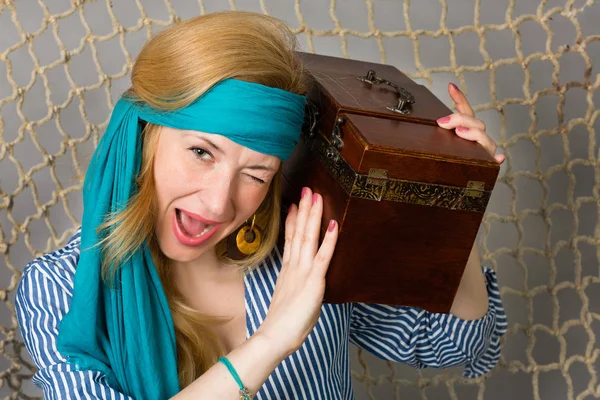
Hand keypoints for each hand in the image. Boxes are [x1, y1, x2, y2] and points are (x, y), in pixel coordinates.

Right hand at [256, 187, 338, 355]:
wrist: (275, 336)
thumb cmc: (283, 324)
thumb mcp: (288, 299)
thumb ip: (293, 286)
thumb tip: (296, 282)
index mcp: (287, 270)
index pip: (290, 239)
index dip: (292, 220)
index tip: (294, 204)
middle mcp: (294, 266)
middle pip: (298, 232)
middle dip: (304, 209)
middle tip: (307, 189)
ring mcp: (303, 271)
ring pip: (309, 237)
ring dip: (313, 215)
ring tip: (316, 196)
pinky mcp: (314, 281)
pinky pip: (323, 256)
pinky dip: (329, 239)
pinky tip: (333, 223)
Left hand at [436, 83, 504, 163]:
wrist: (458, 183)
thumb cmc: (450, 161)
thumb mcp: (444, 142)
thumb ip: (444, 127)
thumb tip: (448, 95)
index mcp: (469, 131)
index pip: (467, 112)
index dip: (460, 98)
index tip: (450, 86)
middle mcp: (480, 139)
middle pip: (477, 124)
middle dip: (461, 120)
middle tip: (444, 122)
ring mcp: (485, 153)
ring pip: (486, 140)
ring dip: (474, 134)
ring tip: (460, 132)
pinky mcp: (488, 167)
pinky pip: (495, 162)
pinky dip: (497, 159)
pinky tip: (499, 157)